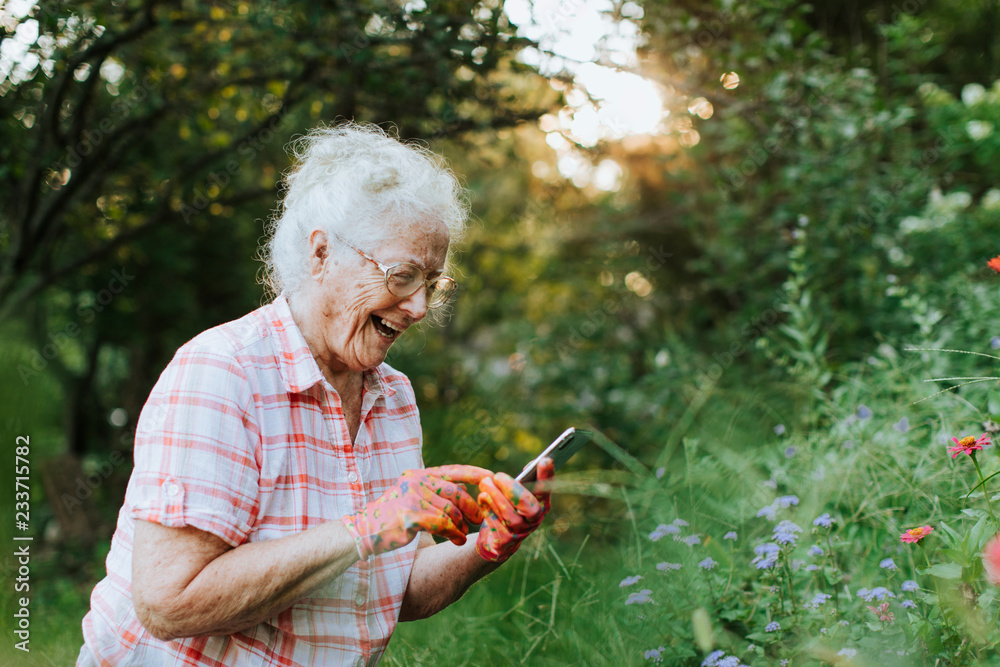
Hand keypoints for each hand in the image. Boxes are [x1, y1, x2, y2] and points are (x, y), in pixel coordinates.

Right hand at [342, 465, 490, 559]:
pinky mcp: (410, 515)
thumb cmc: (394, 516)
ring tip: (462, 535)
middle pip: (456, 493)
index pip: (455, 470)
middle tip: (480, 520)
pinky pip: (442, 525)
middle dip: (472, 507)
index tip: (492, 478)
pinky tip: (457, 541)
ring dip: (461, 526)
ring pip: (450, 512)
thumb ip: (436, 491)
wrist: (366, 530)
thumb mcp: (415, 496)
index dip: (476, 474)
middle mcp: (417, 481)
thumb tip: (465, 490)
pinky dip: (453, 534)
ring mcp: (413, 497)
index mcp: (421, 475)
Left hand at [475, 457, 553, 562]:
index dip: (547, 475)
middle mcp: (535, 520)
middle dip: (512, 489)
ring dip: (496, 497)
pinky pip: (496, 525)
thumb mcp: (517, 493)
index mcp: (541, 504)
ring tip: (485, 483)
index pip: (547, 489)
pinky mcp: (504, 542)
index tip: (544, 459)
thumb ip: (525, 480)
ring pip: (510, 516)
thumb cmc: (508, 507)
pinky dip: (488, 509)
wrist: (496, 537)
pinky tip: (482, 497)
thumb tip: (533, 465)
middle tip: (498, 476)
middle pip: (528, 506)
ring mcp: (521, 533)